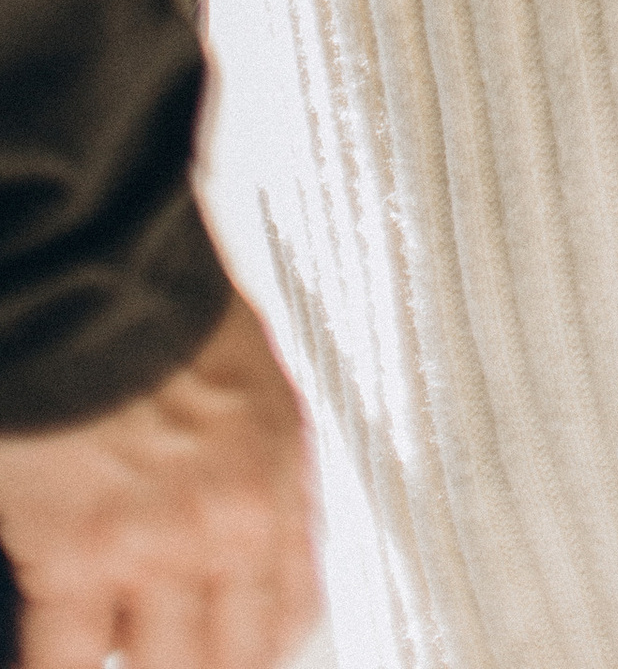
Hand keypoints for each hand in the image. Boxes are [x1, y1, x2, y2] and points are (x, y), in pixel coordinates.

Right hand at [0, 288, 319, 668]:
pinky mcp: (74, 556)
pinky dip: (52, 667)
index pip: (288, 616)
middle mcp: (232, 527)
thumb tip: (245, 536)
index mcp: (278, 481)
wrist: (102, 271)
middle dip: (190, 665)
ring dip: (126, 662)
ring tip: (108, 647)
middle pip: (227, 661)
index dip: (251, 651)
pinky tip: (45, 654)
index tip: (227, 654)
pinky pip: (63, 663)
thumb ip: (254, 474)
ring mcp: (155, 550)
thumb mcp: (253, 389)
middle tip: (162, 652)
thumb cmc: (167, 308)